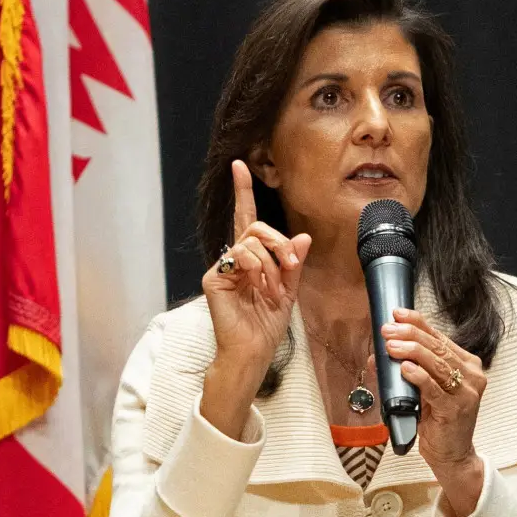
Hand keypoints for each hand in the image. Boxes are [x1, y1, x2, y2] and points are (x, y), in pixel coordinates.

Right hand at [200, 160, 310, 436]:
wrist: (253, 350)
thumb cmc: (267, 325)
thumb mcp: (289, 290)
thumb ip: (293, 263)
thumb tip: (302, 236)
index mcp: (250, 259)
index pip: (247, 219)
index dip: (243, 192)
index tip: (240, 166)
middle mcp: (233, 259)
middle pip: (256, 227)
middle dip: (278, 241)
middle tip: (290, 263)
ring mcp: (222, 267)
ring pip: (251, 241)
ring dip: (272, 263)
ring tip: (273, 289)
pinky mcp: (215, 277)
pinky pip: (242, 257)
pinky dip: (259, 270)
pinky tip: (260, 289)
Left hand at [382, 310, 486, 516]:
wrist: (452, 455)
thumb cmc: (438, 421)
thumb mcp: (423, 390)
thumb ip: (407, 370)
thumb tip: (377, 356)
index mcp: (467, 365)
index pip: (440, 337)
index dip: (418, 323)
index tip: (397, 314)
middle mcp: (471, 376)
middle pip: (438, 347)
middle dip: (410, 335)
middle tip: (387, 330)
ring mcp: (467, 393)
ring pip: (437, 363)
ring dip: (411, 351)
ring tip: (391, 345)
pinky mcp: (456, 409)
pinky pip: (434, 388)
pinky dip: (418, 376)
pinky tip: (405, 368)